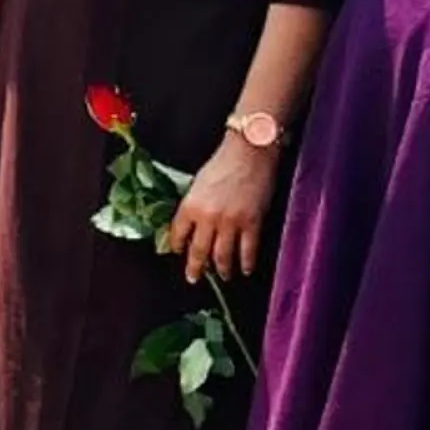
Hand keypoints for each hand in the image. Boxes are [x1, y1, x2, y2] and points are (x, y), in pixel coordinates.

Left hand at [167, 134, 277, 281]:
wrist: (249, 152)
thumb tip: (193, 221)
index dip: (177, 245)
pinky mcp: (252, 223)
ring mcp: (231, 223)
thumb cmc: (223, 162)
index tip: (178, 252)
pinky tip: (245, 269)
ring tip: (223, 277)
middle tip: (193, 278)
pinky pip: (248, 250)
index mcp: (190, 205)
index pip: (178, 233)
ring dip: (222, 269)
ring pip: (223, 255)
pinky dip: (246, 263)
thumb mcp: (198, 182)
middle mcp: (207, 218)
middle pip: (199, 250)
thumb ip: (194, 204)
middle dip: (195, 267)